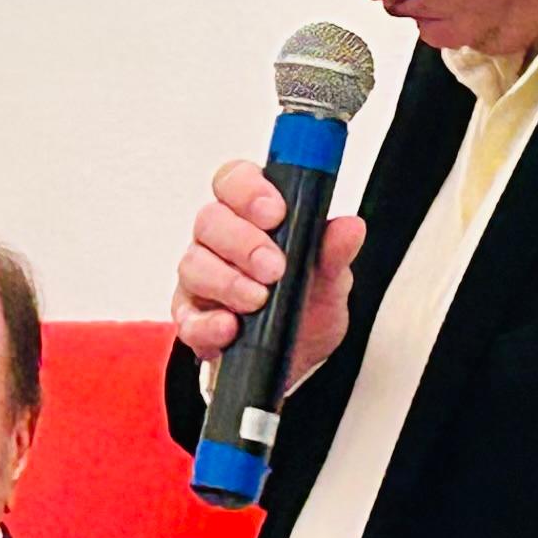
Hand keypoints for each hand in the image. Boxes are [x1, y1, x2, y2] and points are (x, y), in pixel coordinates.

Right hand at [173, 162, 366, 390]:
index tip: (275, 213)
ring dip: (228, 283)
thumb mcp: (331, 279)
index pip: (235, 180)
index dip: (248, 190)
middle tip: (275, 268)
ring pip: (194, 265)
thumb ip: (335, 252)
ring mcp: (202, 278)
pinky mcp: (192, 319)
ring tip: (259, 301)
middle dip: (243, 243)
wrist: (298, 357)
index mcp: (252, 216)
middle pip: (210, 220)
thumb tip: (350, 228)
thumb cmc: (305, 305)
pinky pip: (187, 318)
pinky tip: (229, 327)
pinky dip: (208, 324)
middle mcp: (221, 241)